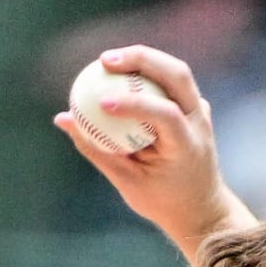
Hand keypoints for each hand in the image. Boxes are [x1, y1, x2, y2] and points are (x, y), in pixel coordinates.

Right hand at [53, 45, 255, 251]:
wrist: (203, 209)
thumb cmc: (163, 201)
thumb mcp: (127, 183)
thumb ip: (96, 149)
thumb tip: (62, 118)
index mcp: (188, 147)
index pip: (165, 115)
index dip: (135, 103)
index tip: (103, 102)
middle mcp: (200, 123)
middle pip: (177, 75)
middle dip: (141, 59)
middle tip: (105, 61)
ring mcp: (201, 112)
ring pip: (176, 71)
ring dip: (142, 58)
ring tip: (107, 61)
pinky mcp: (195, 106)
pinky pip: (169, 80)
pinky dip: (144, 71)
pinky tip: (118, 71)